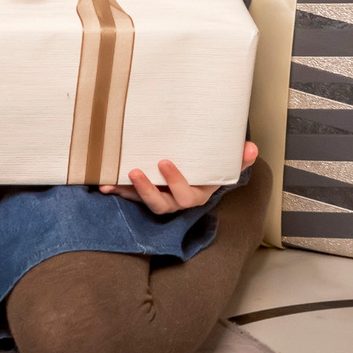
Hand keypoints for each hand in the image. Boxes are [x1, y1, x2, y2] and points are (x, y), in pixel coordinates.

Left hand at [101, 141, 261, 212]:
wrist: (196, 174)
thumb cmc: (209, 168)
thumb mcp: (224, 164)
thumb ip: (238, 158)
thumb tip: (251, 148)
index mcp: (196, 194)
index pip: (187, 195)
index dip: (175, 182)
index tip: (164, 162)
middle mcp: (176, 200)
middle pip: (162, 204)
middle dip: (148, 190)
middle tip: (135, 171)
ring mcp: (159, 198)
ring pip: (143, 202)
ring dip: (128, 192)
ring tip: (112, 181)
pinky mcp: (143, 194)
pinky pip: (128, 195)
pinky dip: (115, 190)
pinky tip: (101, 183)